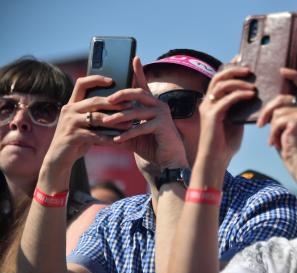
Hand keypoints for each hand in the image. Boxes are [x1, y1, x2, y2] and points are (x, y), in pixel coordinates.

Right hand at [43, 75, 131, 175]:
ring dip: (115, 121)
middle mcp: (69, 110)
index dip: (96, 79)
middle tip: (130, 105)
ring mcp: (69, 123)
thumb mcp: (84, 123)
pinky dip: (108, 138)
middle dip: (114, 103)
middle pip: (94, 101)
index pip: (82, 83)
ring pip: (96, 118)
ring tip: (129, 125)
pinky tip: (120, 140)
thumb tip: (118, 105)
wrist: (58, 158)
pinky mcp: (72, 136)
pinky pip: (94, 135)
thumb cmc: (76, 139)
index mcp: (72, 104)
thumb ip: (94, 113)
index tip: (112, 80)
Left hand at [102, 57, 188, 171]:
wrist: (166, 161)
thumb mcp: (133, 134)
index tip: (134, 58)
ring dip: (119, 117)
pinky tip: (116, 139)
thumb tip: (100, 123)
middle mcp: (159, 105)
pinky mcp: (163, 126)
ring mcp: (162, 115)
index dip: (138, 72)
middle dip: (122, 94)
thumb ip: (120, 126)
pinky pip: (141, 127)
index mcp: (152, 104)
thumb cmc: (150, 145)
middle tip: (108, 99)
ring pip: (137, 111)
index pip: (143, 85)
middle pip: (139, 93)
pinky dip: (128, 134)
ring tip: (105, 122)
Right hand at [197, 65, 255, 166]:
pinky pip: (226, 99)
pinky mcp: (212, 116)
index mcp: (212, 102)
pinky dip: (239, 95)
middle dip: (234, 70)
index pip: (219, 79)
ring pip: (221, 85)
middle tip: (249, 69)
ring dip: (239, 82)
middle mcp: (207, 102)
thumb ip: (240, 109)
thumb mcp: (235, 122)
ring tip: (253, 84)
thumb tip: (253, 97)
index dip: (230, 67)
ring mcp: (208, 109)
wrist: (215, 161)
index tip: (243, 60)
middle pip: (218, 77)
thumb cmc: (225, 145)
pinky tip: (251, 95)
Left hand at [257, 68, 296, 174]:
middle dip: (268, 110)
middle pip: (282, 98)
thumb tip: (273, 104)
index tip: (282, 70)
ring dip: (271, 127)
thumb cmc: (292, 148)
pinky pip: (276, 121)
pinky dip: (272, 133)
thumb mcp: (289, 127)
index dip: (294, 76)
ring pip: (277, 112)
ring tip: (275, 140)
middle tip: (260, 124)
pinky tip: (276, 143)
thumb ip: (286, 113)